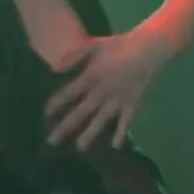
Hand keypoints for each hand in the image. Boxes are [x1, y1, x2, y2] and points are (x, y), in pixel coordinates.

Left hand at [44, 30, 167, 150]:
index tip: (45, 115)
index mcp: (91, 76)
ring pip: (101, 120)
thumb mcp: (92, 45)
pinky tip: (115, 146)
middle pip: (81, 112)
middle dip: (66, 127)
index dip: (56, 104)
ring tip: (79, 148)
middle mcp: (102, 91)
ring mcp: (118, 100)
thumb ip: (73, 57)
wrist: (148, 49)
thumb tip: (54, 69)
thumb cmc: (118, 45)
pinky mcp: (133, 104)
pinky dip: (120, 133)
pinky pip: (125, 122)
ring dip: (89, 134)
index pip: (69, 94)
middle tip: (52, 141)